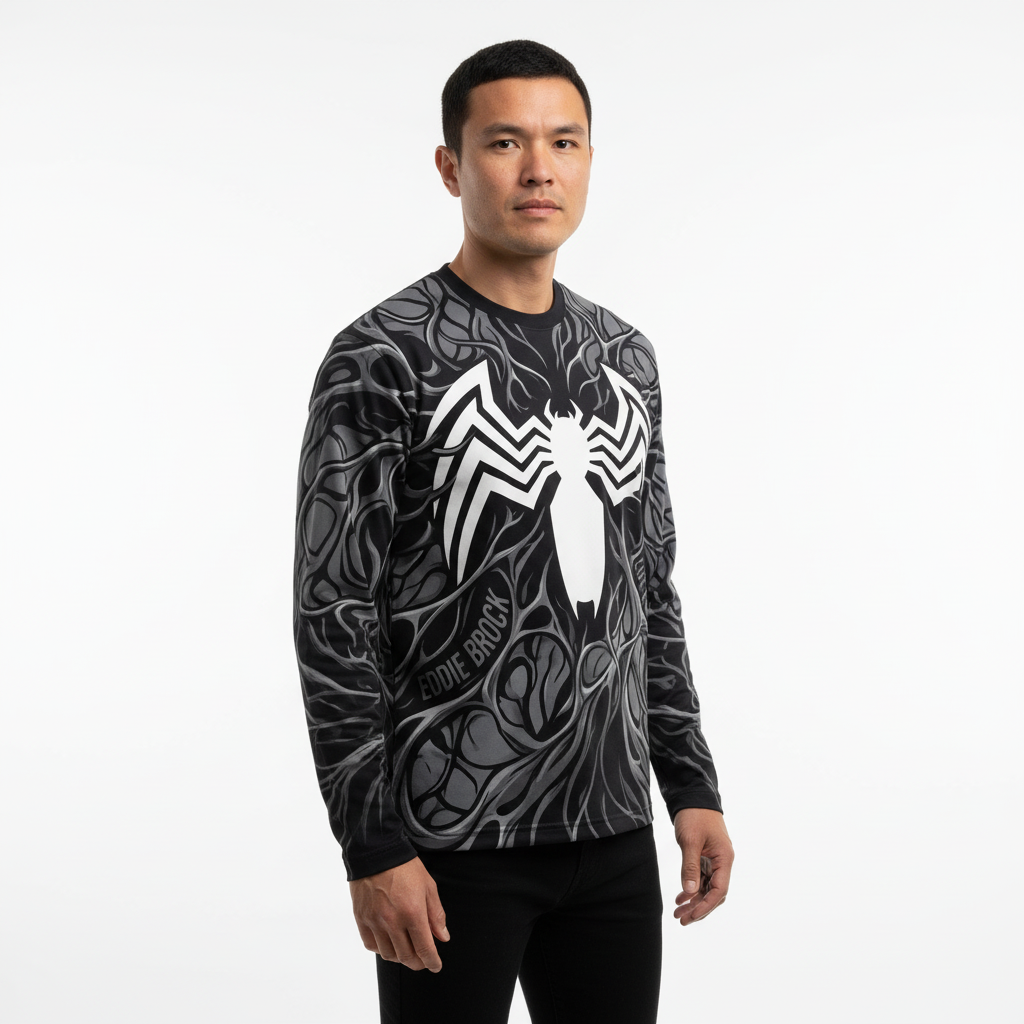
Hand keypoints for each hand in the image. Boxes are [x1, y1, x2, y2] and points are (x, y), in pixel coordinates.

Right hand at [349, 856, 450, 971]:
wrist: (377, 852)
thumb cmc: (405, 867)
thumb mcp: (428, 886)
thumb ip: (436, 914)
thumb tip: (443, 937)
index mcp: (412, 912)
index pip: (424, 949)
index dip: (432, 962)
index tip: (435, 965)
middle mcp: (392, 921)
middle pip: (406, 956)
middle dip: (418, 963)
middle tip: (423, 960)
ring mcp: (375, 921)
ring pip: (388, 954)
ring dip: (400, 957)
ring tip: (407, 950)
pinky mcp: (362, 919)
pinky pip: (371, 945)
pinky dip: (381, 949)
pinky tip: (389, 942)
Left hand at [672, 807, 732, 925]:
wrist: (692, 796)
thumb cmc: (694, 815)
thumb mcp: (690, 841)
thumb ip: (690, 867)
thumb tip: (690, 892)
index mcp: (724, 858)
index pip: (719, 890)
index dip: (705, 906)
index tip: (691, 916)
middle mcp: (722, 861)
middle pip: (714, 893)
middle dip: (698, 907)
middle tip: (681, 919)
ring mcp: (714, 859)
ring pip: (707, 887)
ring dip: (693, 900)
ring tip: (677, 912)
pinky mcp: (706, 856)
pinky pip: (701, 878)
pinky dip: (691, 888)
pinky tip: (680, 897)